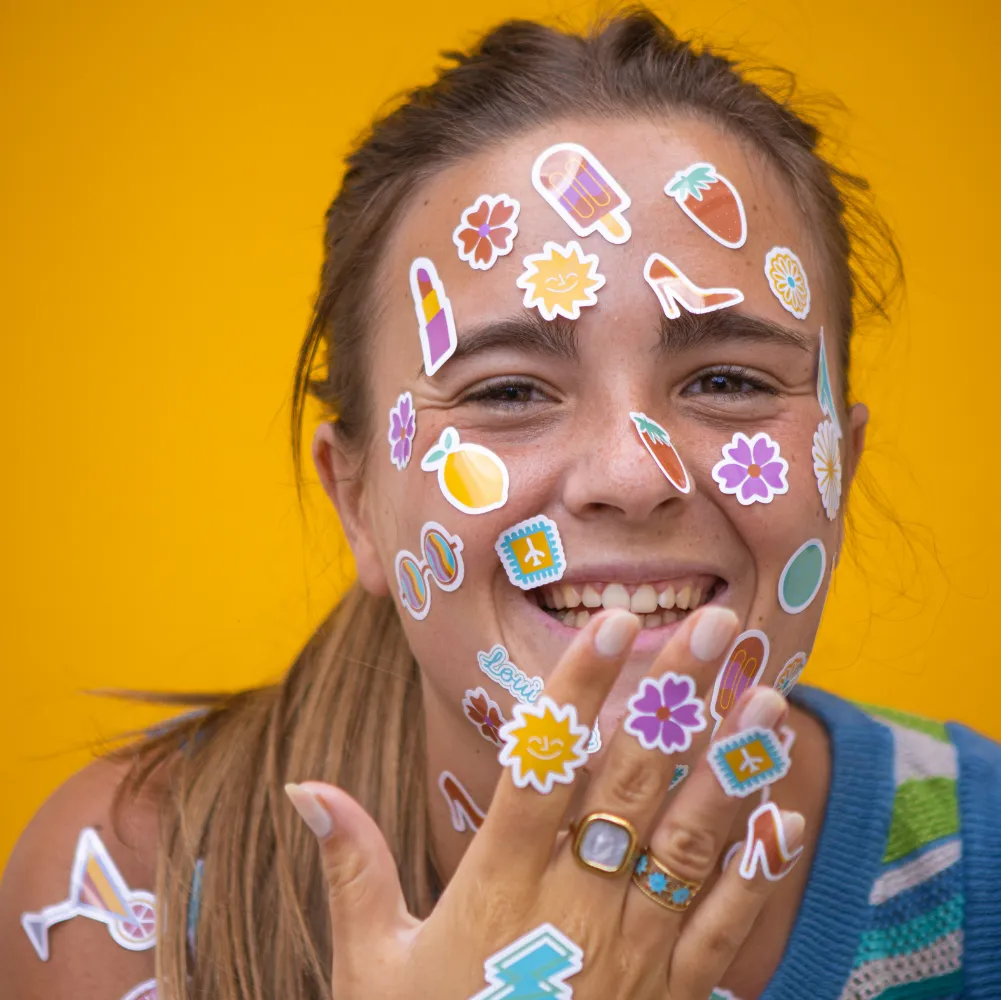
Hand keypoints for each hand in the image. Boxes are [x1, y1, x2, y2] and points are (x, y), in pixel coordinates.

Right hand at [286, 606, 801, 998]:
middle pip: (631, 780)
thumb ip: (353, 867)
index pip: (544, 763)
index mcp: (500, 883)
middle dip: (673, 696)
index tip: (608, 623)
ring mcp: (631, 951)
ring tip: (765, 698)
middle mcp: (575, 902)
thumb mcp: (372, 965)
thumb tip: (305, 788)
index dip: (578, 688)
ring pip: (691, 841)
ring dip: (730, 766)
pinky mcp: (670, 997)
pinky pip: (723, 928)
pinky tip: (783, 815)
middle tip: (712, 625)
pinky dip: (757, 870)